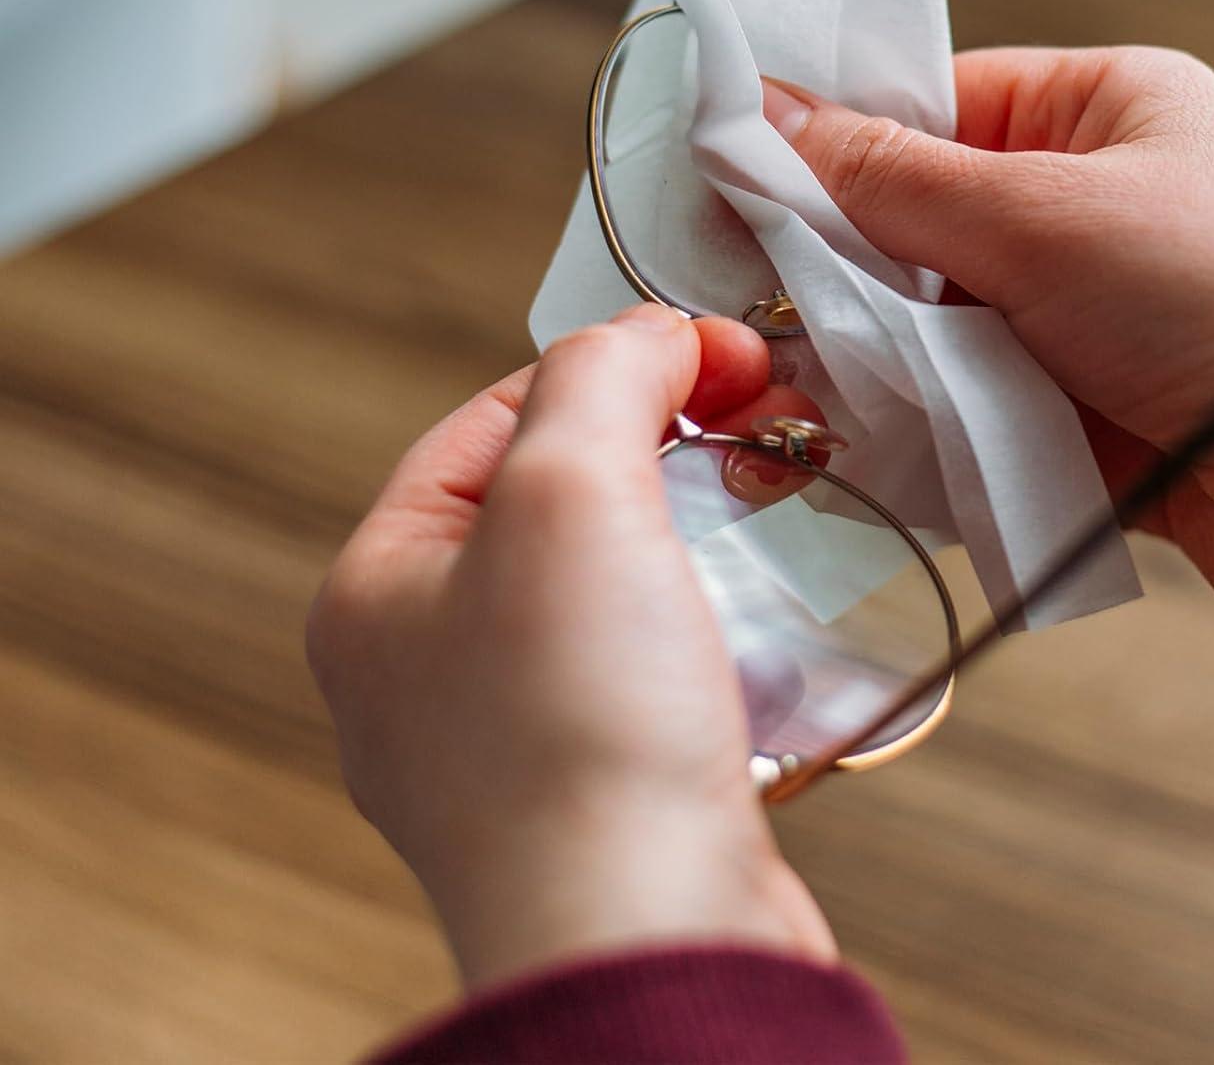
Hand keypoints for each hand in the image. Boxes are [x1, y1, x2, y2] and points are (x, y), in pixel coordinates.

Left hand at [307, 305, 835, 992]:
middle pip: (557, 493)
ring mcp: (512, 732)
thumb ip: (599, 377)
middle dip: (663, 440)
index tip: (716, 353)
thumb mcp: (570, 493)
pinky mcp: (601, 784)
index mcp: (380, 588)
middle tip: (756, 411)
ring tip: (767, 498)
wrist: (651, 945)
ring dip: (695, 528)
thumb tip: (646, 334)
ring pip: (614, 578)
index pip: (496, 416)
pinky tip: (752, 627)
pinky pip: (654, 665)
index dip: (613, 366)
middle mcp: (430, 664)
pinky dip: (711, 624)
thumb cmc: (578, 742)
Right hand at [764, 48, 1213, 703]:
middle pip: (918, 224)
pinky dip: (926, 424)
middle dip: (851, 271)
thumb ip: (890, 176)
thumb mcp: (1039, 212)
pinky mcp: (1079, 412)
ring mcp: (1084, 316)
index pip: (930, 104)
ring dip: (886, 358)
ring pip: (932, 325)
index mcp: (1099, 113)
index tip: (738, 179)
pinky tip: (884, 441)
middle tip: (769, 303)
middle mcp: (1090, 208)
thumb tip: (769, 117)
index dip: (834, 143)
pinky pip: (966, 406)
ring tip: (833, 384)